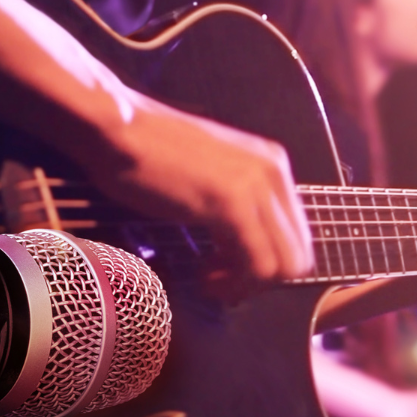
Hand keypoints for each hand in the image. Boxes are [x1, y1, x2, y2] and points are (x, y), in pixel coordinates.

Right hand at [83, 93, 312, 279]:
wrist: (119, 130)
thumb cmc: (150, 155)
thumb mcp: (212, 176)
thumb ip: (239, 202)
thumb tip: (247, 247)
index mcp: (274, 166)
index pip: (298, 237)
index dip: (266, 266)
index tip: (228, 269)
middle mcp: (274, 173)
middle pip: (297, 256)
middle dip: (259, 282)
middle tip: (220, 281)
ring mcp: (256, 187)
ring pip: (282, 267)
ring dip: (245, 286)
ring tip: (209, 280)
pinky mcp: (231, 203)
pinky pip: (256, 265)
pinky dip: (232, 283)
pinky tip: (202, 276)